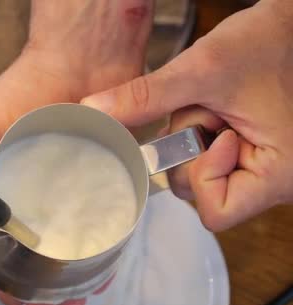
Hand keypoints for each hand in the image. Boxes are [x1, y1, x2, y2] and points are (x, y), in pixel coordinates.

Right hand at [0, 0, 153, 304]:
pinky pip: (110, 227)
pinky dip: (106, 254)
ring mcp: (77, 193)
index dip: (3, 270)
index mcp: (7, 188)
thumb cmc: (26, 87)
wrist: (81, 59)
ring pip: (76, 250)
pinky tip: (102, 275)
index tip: (8, 293)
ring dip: (72, 282)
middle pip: (41, 254)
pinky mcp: (110, 184)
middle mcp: (43, 196)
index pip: (1, 240)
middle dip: (40, 289)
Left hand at [82, 0, 292, 230]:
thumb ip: (146, 97)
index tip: (214, 133)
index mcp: (280, 174)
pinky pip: (205, 161)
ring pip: (198, 177)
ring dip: (191, 141)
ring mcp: (261, 171)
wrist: (284, 27)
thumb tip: (96, 112)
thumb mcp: (200, 71)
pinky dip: (197, 137)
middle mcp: (275, 181)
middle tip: (211, 113)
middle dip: (191, 151)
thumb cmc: (263, 44)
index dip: (200, 172)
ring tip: (214, 108)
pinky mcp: (247, 158)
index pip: (215, 211)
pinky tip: (213, 112)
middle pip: (201, 195)